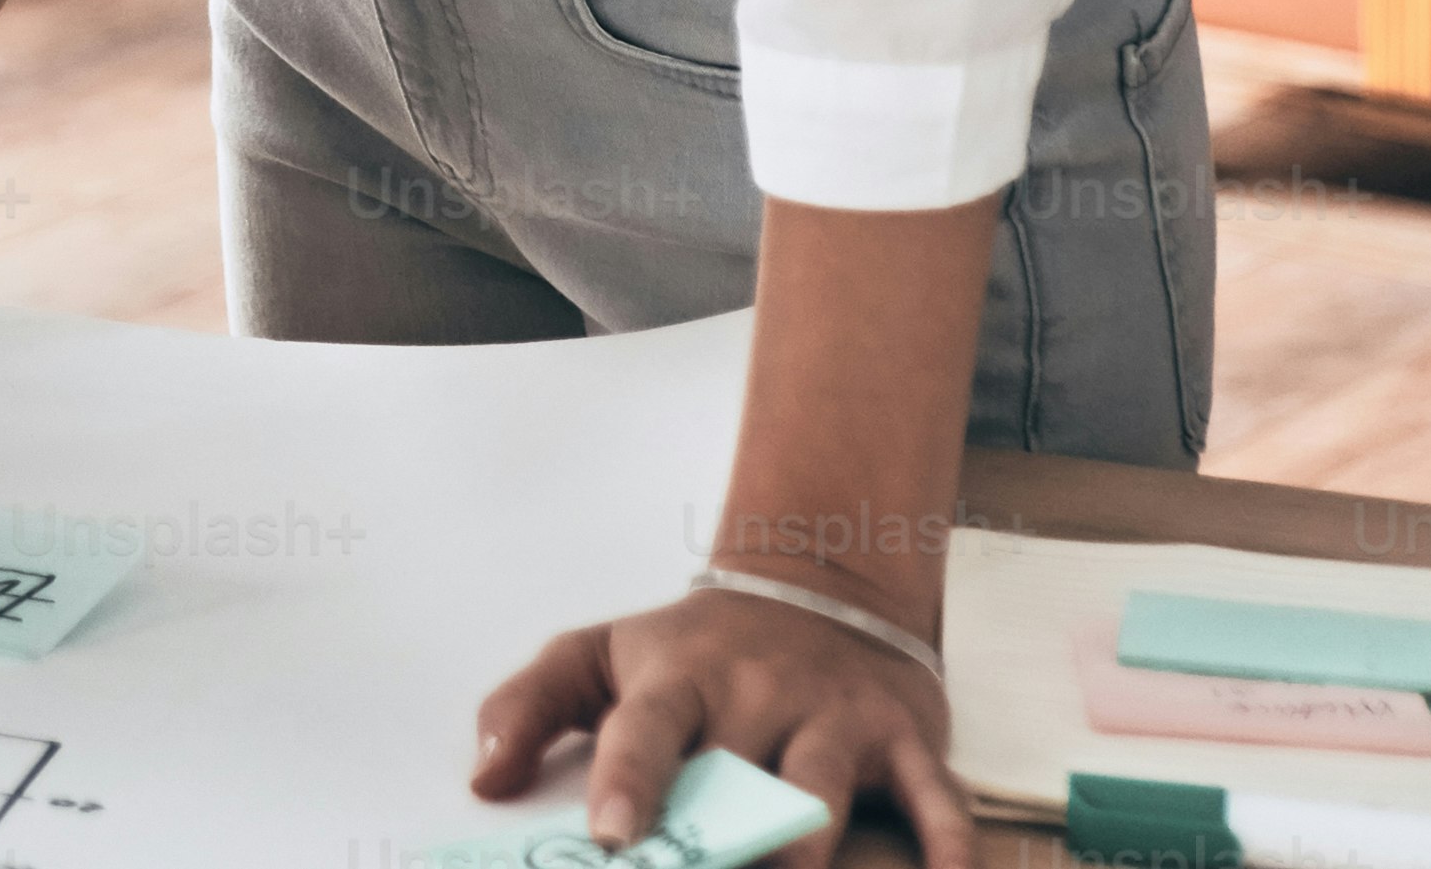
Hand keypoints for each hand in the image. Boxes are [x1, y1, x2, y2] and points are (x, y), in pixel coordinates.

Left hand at [471, 581, 970, 868]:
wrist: (819, 587)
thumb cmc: (694, 649)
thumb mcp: (599, 656)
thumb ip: (528, 707)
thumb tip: (481, 781)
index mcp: (679, 679)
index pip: (646, 730)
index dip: (628, 783)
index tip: (610, 836)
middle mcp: (758, 694)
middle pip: (736, 776)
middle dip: (721, 840)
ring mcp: (835, 715)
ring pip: (823, 785)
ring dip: (808, 843)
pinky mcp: (905, 738)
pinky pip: (936, 796)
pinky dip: (949, 843)